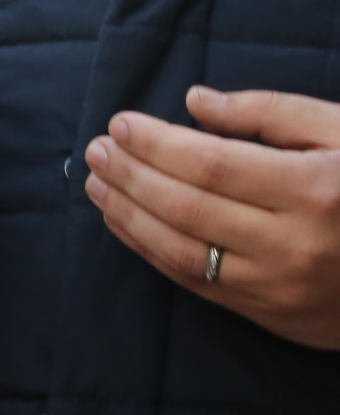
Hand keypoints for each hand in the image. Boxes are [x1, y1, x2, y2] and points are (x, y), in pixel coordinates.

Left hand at [83, 87, 339, 349]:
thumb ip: (272, 113)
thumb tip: (196, 102)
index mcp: (318, 189)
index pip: (213, 164)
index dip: (158, 144)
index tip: (121, 124)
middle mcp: (294, 242)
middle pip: (187, 207)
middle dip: (131, 176)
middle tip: (96, 151)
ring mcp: (277, 284)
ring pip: (179, 250)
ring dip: (127, 215)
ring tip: (97, 184)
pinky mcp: (266, 312)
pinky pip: (191, 280)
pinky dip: (148, 249)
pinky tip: (124, 222)